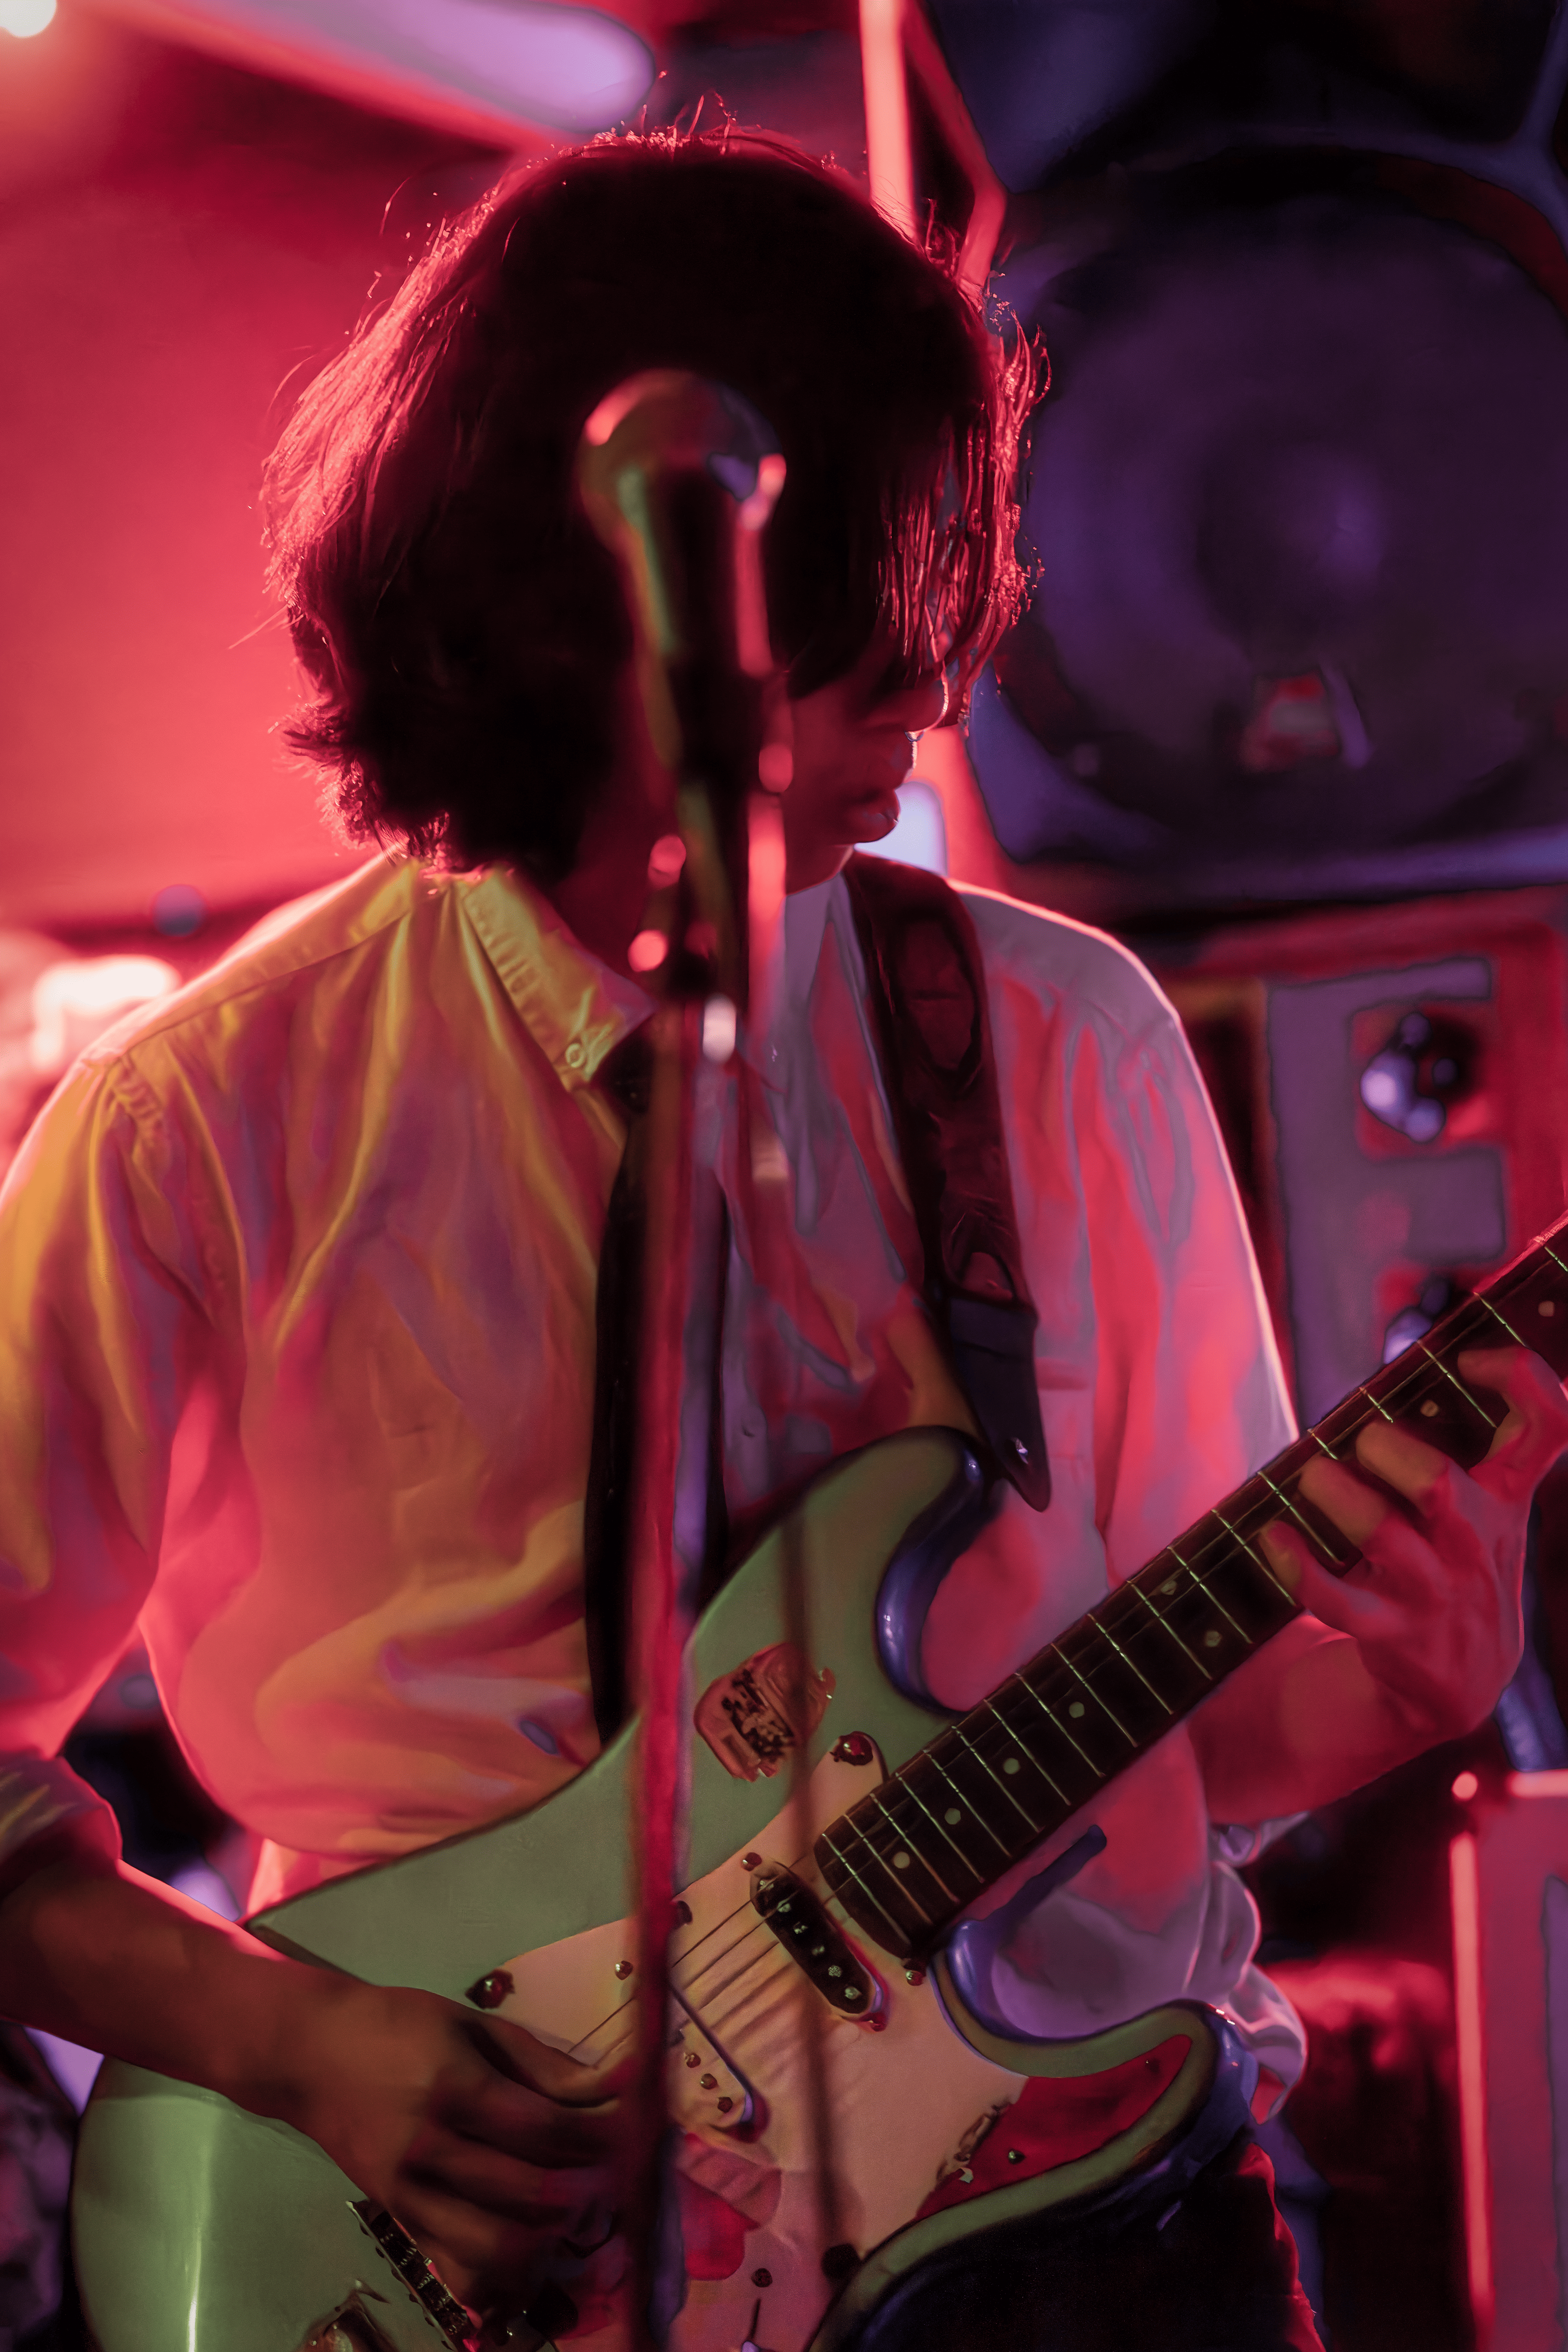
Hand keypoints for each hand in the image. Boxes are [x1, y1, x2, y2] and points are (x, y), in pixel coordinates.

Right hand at [263, 1975, 624, 2320]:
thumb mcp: (472, 2024)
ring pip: (494, 2245)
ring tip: (574, 2213)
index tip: (632, 2133)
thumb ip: (542, 2063)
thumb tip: (609, 2088)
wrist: (310, 2055)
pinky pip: (455, 2264)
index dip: (597, 2138)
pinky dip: (500, 2271)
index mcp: (453, 2086)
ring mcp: (407, 2191)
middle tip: (615, 2176)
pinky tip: (530, 2250)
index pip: (543, 2130)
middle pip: (527, 2191)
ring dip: (548, 2238)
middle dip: (585, 2190)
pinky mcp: (395, 2215)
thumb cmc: (397, 2025)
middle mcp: (429, 2146)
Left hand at [1258, 1346, 1567, 1742]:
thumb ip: (1470, 1451)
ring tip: (1313, 1477)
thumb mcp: (1486, 1511)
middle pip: (1440, 1484)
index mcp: (1506, 1497)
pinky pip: (1335, 1598)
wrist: (1457, 1683)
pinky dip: (1295, 1564)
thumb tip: (1407, 1376)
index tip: (1470, 1358)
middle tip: (1363, 1440)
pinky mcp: (1390, 1632)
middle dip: (1388, 1451)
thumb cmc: (1457, 1565)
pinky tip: (1273, 1537)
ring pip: (1381, 1534)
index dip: (1520, 1377)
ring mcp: (1434, 1590)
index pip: (1548, 1425)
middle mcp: (1477, 1541)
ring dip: (1334, 1495)